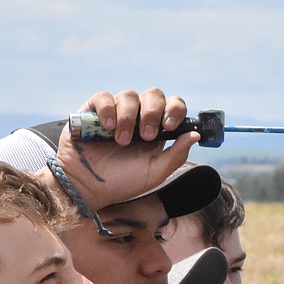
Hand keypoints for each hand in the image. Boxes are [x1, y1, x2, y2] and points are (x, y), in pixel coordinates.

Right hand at [56, 87, 196, 210]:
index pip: (173, 106)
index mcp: (157, 130)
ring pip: (129, 95)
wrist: (88, 188)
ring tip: (122, 142)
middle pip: (154, 95)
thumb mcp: (154, 173)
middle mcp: (138, 117)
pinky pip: (104, 97)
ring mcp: (116, 112)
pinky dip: (108, 110)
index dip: (175, 110)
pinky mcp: (93, 111)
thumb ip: (176, 154)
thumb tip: (195, 134)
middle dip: (153, 112)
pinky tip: (108, 128)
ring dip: (128, 118)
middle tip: (147, 136)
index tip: (170, 126)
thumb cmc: (122, 182)